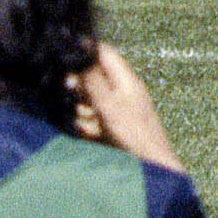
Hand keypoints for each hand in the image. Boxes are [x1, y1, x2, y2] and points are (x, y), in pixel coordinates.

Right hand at [69, 43, 183, 173]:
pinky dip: (86, 124)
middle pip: (92, 77)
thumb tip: (78, 49)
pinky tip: (88, 132)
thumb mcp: (109, 103)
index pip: (103, 52)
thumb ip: (92, 78)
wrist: (152, 168)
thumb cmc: (136, 135)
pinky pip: (92, 119)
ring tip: (87, 120)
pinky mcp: (112, 127)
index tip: (65, 60)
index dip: (84, 52)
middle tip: (72, 95)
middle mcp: (121, 91)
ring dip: (80, 108)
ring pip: (89, 99)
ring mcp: (117, 109)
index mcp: (125, 79)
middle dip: (78, 86)